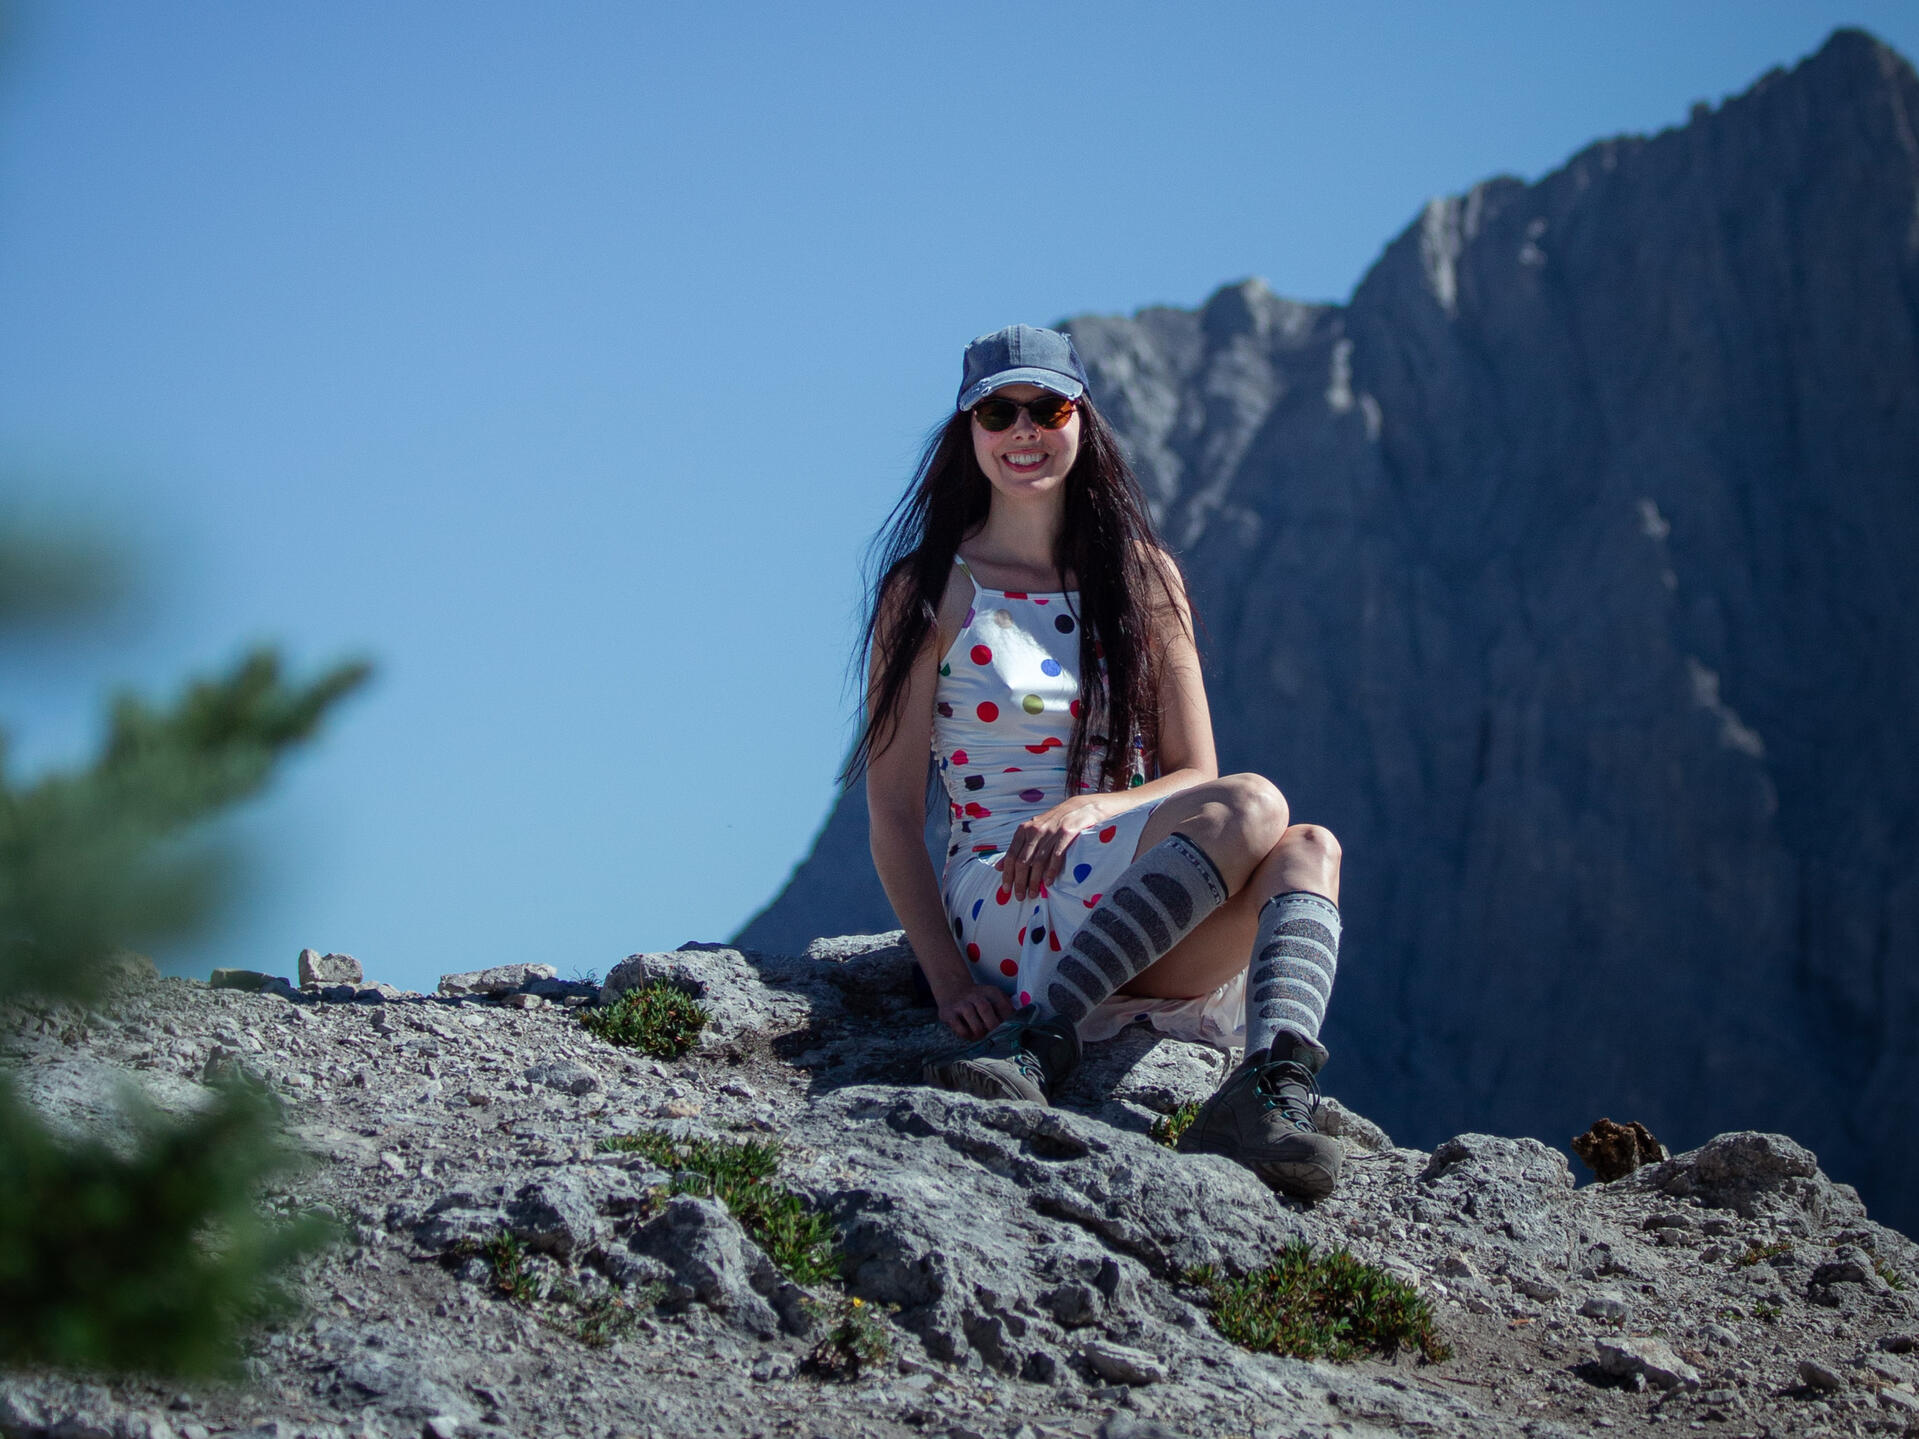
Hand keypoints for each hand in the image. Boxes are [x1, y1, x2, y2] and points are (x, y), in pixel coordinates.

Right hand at [937, 981, 1014, 1040]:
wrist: (953, 989)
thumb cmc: (978, 999)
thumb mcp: (993, 997)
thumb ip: (1006, 1007)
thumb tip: (1019, 1023)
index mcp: (990, 992)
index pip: (1002, 1004)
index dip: (1007, 1018)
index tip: (1009, 1029)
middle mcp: (974, 995)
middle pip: (985, 1009)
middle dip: (992, 1025)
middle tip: (995, 1036)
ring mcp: (960, 1004)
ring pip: (972, 1018)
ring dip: (979, 1032)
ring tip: (982, 1037)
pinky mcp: (948, 1013)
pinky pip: (959, 1027)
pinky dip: (966, 1034)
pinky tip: (970, 1035)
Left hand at [996, 794, 1113, 900]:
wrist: (1078, 809)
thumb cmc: (1052, 823)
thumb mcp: (1031, 832)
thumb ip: (1016, 849)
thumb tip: (998, 867)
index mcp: (1024, 830)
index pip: (1011, 855)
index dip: (1007, 874)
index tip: (1006, 889)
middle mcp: (1035, 830)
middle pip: (1023, 860)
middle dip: (1020, 881)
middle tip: (1020, 896)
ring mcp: (1050, 832)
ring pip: (1038, 861)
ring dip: (1034, 881)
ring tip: (1033, 894)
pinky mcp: (1066, 834)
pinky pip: (1056, 857)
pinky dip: (1051, 871)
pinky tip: (1048, 883)